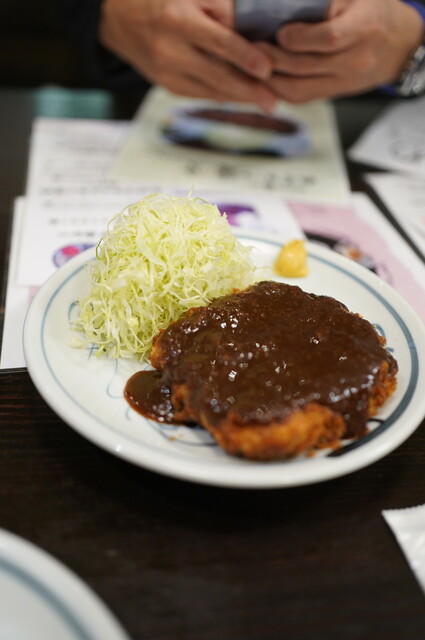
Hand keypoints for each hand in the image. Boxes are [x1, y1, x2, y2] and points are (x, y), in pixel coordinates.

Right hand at [99, 0, 276, 110]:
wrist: (115, 17)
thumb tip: (249, 30)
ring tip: (267, 101)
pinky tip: (243, 97)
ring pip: (212, 90)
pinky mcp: (167, 86)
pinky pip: (202, 94)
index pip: (218, 42)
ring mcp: (167, 73)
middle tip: (274, 101)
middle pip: (218, 75)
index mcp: (177, 21)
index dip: (244, 57)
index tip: (266, 69)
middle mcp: (170, 51)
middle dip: (249, 90)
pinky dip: (224, 95)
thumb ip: (219, 8)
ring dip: (241, 97)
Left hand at [257, 0, 423, 102]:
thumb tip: (289, 2)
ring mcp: (342, 82)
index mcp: (363, 28)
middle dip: (273, 58)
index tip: (282, 33)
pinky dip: (276, 89)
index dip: (301, 38)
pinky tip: (260, 77)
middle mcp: (354, 60)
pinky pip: (299, 97)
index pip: (330, 38)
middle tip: (249, 47)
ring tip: (249, 63)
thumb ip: (326, 0)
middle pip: (305, 65)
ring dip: (268, 77)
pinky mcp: (330, 94)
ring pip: (297, 88)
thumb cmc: (369, 11)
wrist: (396, 47)